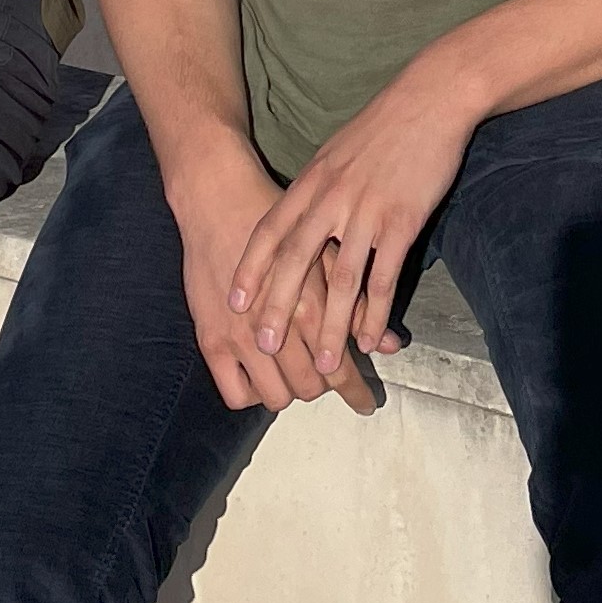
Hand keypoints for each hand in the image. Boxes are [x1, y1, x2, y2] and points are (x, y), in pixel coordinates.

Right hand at [162, 139, 378, 416]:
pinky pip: (236, 393)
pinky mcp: (212, 340)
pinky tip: (261, 377)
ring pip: (276, 395)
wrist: (219, 199)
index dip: (355, 389)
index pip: (339, 365)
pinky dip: (252, 394)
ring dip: (289, 391)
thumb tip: (389, 344)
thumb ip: (359, 303)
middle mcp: (277, 326)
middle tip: (324, 378)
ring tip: (292, 375)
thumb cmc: (282, 223)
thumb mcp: (326, 256)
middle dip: (322, 387)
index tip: (367, 403)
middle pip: (310, 386)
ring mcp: (241, 337)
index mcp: (310, 304)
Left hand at [225, 62, 475, 381]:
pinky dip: (376, 312)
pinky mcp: (403, 220)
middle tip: (264, 345)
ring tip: (322, 362)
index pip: (270, 230)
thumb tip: (299, 215)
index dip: (250, 268)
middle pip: (297, 261)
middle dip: (277, 307)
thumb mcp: (336, 150)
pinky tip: (371, 338)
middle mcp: (333, 198)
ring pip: (342, 280)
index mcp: (313, 180)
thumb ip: (317, 186)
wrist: (431, 98)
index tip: (234, 301)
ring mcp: (368, 211)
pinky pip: (384, 276)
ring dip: (331, 325)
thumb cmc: (384, 125)